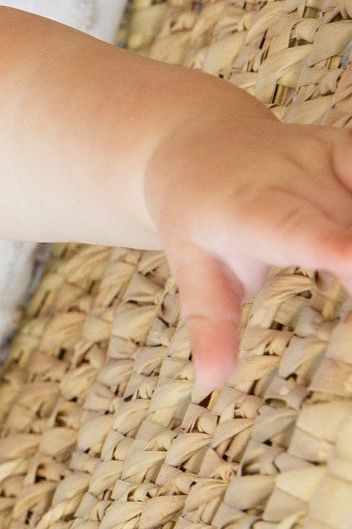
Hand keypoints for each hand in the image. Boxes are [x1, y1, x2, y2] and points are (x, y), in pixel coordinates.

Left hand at [146, 107, 351, 392]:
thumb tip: (210, 382)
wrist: (197, 146)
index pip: (296, 230)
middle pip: (351, 225)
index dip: (332, 245)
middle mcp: (290, 175)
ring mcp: (325, 156)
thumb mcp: (192, 267)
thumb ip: (210, 323)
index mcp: (247, 208)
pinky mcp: (349, 149)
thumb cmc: (194, 217)